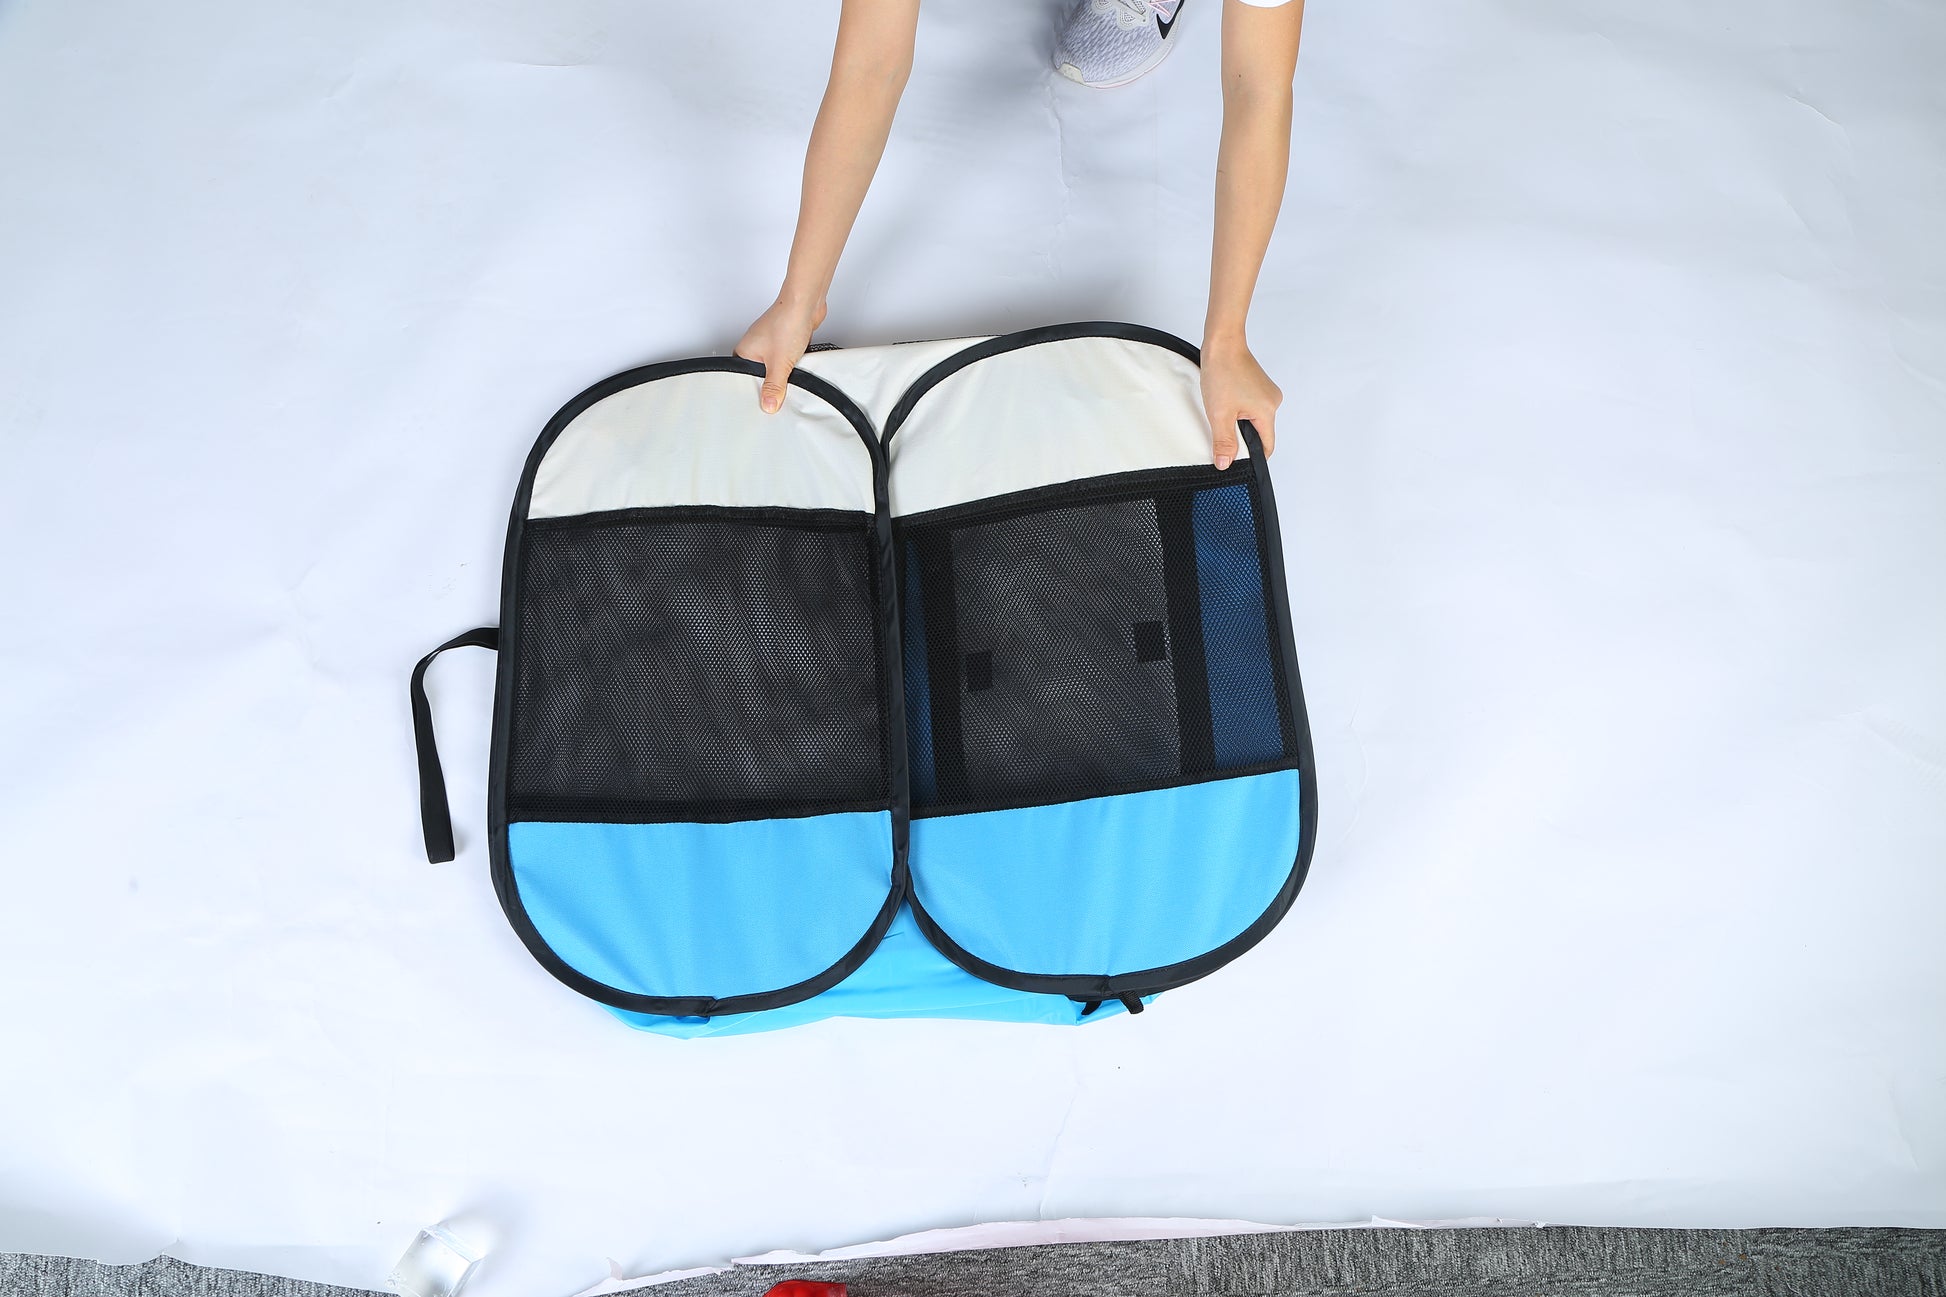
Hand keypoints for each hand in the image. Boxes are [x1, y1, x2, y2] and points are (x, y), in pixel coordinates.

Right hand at [734, 293, 827, 412]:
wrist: (806, 304)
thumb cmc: (787, 323)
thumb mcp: (779, 364)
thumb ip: (774, 387)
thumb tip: (768, 405)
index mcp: (744, 352)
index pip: (744, 380)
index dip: (754, 392)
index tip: (764, 402)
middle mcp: (754, 346)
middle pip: (761, 375)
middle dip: (772, 383)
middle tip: (780, 390)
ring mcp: (770, 342)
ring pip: (775, 367)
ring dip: (785, 372)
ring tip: (790, 373)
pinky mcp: (786, 340)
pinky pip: (787, 359)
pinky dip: (793, 363)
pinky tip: (799, 364)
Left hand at [1199, 336, 1280, 468]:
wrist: (1222, 343)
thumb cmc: (1223, 371)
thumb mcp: (1219, 414)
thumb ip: (1223, 442)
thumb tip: (1225, 464)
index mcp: (1268, 411)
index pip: (1266, 446)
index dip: (1251, 458)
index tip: (1236, 461)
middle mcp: (1272, 402)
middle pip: (1259, 433)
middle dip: (1241, 438)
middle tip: (1222, 432)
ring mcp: (1266, 393)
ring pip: (1253, 420)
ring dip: (1237, 422)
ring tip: (1222, 412)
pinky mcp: (1258, 386)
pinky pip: (1251, 407)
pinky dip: (1238, 410)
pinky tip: (1225, 403)